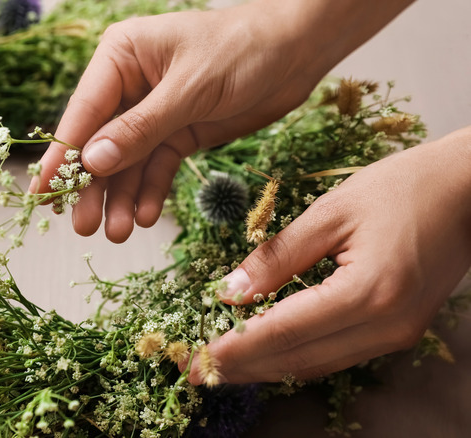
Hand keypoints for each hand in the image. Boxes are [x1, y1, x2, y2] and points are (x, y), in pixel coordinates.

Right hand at [31, 0, 413, 242]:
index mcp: (120, 58)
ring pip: (127, 163)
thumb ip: (140, 129)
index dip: (62, 155)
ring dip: (122, 198)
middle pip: (100, 144)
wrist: (297, 51)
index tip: (41, 193)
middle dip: (94, 186)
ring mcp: (153, 112)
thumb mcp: (189, 89)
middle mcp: (129, 85)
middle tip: (83, 226)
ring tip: (118, 233)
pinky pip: (156, 167)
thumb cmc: (242, 49)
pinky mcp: (177, 132)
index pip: (83, 112)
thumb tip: (92, 162)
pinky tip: (147, 217)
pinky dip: (151, 193)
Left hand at [183, 127, 470, 384]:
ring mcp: (397, 334)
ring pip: (317, 364)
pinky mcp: (399, 331)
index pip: (284, 332)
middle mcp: (386, 326)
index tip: (196, 360)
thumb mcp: (331, 211)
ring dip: (267, 368)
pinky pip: (338, 355)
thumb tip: (230, 291)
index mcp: (368, 292)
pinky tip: (267, 351)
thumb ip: (278, 255)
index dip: (235, 349)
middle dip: (243, 368)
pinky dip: (297, 357)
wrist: (468, 190)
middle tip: (198, 372)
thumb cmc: (402, 188)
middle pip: (299, 360)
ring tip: (223, 365)